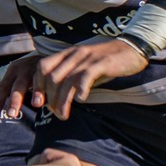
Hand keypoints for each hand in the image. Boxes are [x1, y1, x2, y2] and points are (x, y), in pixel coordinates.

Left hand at [0, 39, 145, 120]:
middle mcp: (72, 55)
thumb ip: (70, 79)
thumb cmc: (108, 64)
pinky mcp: (100, 63)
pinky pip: (85, 77)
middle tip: (48, 113)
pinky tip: (81, 100)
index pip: (40, 69)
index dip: (34, 87)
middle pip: (49, 76)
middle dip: (44, 97)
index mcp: (65, 55)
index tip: (33, 104)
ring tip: (62, 115)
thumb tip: (55, 99)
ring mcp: (86, 58)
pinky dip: (80, 89)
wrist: (132, 49)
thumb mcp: (84, 69)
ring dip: (61, 100)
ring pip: (65, 80)